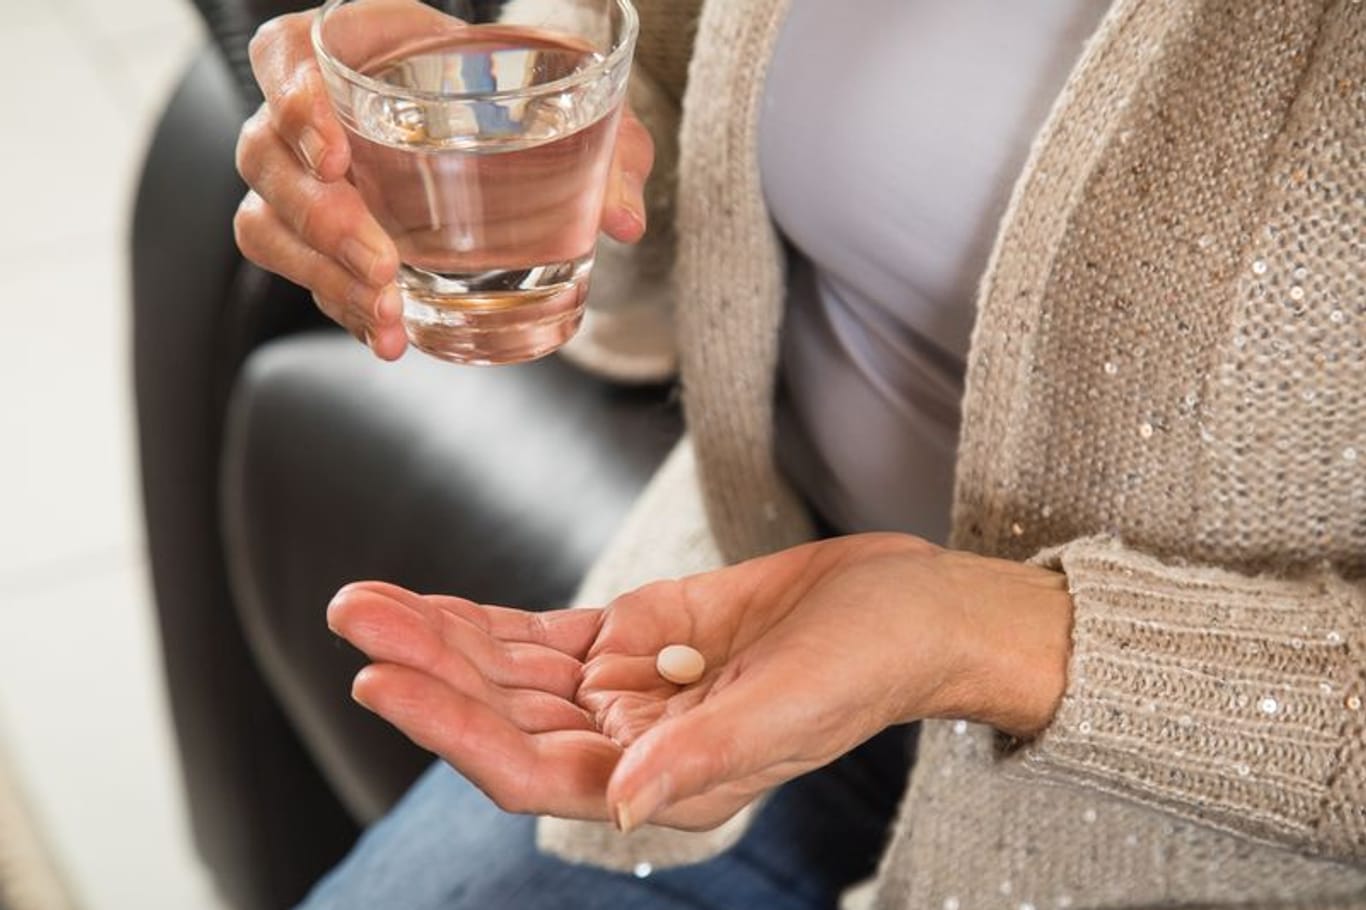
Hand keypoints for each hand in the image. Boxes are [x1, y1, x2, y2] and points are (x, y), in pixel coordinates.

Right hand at [233, 0, 654, 359]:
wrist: (513, 141)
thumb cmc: (526, 105)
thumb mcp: (576, 111)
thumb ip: (608, 150)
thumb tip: (626, 218)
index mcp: (361, 50)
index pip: (285, 52)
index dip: (292, 97)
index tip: (335, 150)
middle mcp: (315, 114)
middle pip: (264, 153)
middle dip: (319, 216)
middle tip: (380, 259)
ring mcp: (309, 180)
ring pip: (267, 222)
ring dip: (320, 273)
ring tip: (387, 309)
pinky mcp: (321, 239)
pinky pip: (302, 273)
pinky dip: (342, 307)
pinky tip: (389, 332)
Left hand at [328, 535, 1071, 832]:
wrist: (905, 608)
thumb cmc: (867, 663)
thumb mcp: (791, 706)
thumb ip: (702, 756)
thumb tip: (617, 803)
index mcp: (661, 781)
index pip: (529, 766)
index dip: (448, 728)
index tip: (379, 679)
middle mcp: (630, 744)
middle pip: (502, 711)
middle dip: (425, 666)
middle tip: (355, 613)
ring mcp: (627, 690)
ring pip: (511, 671)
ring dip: (440, 637)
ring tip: (367, 600)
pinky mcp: (636, 636)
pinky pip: (543, 636)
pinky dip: (487, 622)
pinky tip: (435, 606)